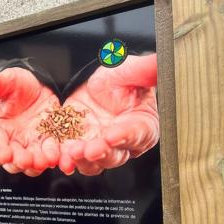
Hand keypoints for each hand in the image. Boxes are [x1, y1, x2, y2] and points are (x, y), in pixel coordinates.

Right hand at [0, 67, 60, 175]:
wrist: (40, 87)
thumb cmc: (18, 86)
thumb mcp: (8, 81)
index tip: (2, 155)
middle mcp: (14, 142)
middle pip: (13, 160)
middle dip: (19, 162)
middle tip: (25, 161)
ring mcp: (32, 146)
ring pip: (32, 163)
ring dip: (37, 165)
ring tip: (44, 161)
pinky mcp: (49, 145)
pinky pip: (51, 155)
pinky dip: (55, 158)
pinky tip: (58, 157)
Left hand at [59, 54, 158, 174]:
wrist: (91, 83)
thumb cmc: (118, 79)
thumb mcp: (130, 70)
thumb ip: (146, 69)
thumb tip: (162, 60)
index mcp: (142, 125)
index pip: (138, 134)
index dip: (126, 136)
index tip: (114, 135)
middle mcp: (122, 142)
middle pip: (116, 155)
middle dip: (102, 153)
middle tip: (91, 149)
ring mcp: (99, 147)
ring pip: (94, 162)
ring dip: (83, 160)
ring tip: (73, 152)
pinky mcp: (79, 147)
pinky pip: (73, 159)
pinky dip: (66, 160)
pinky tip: (61, 157)